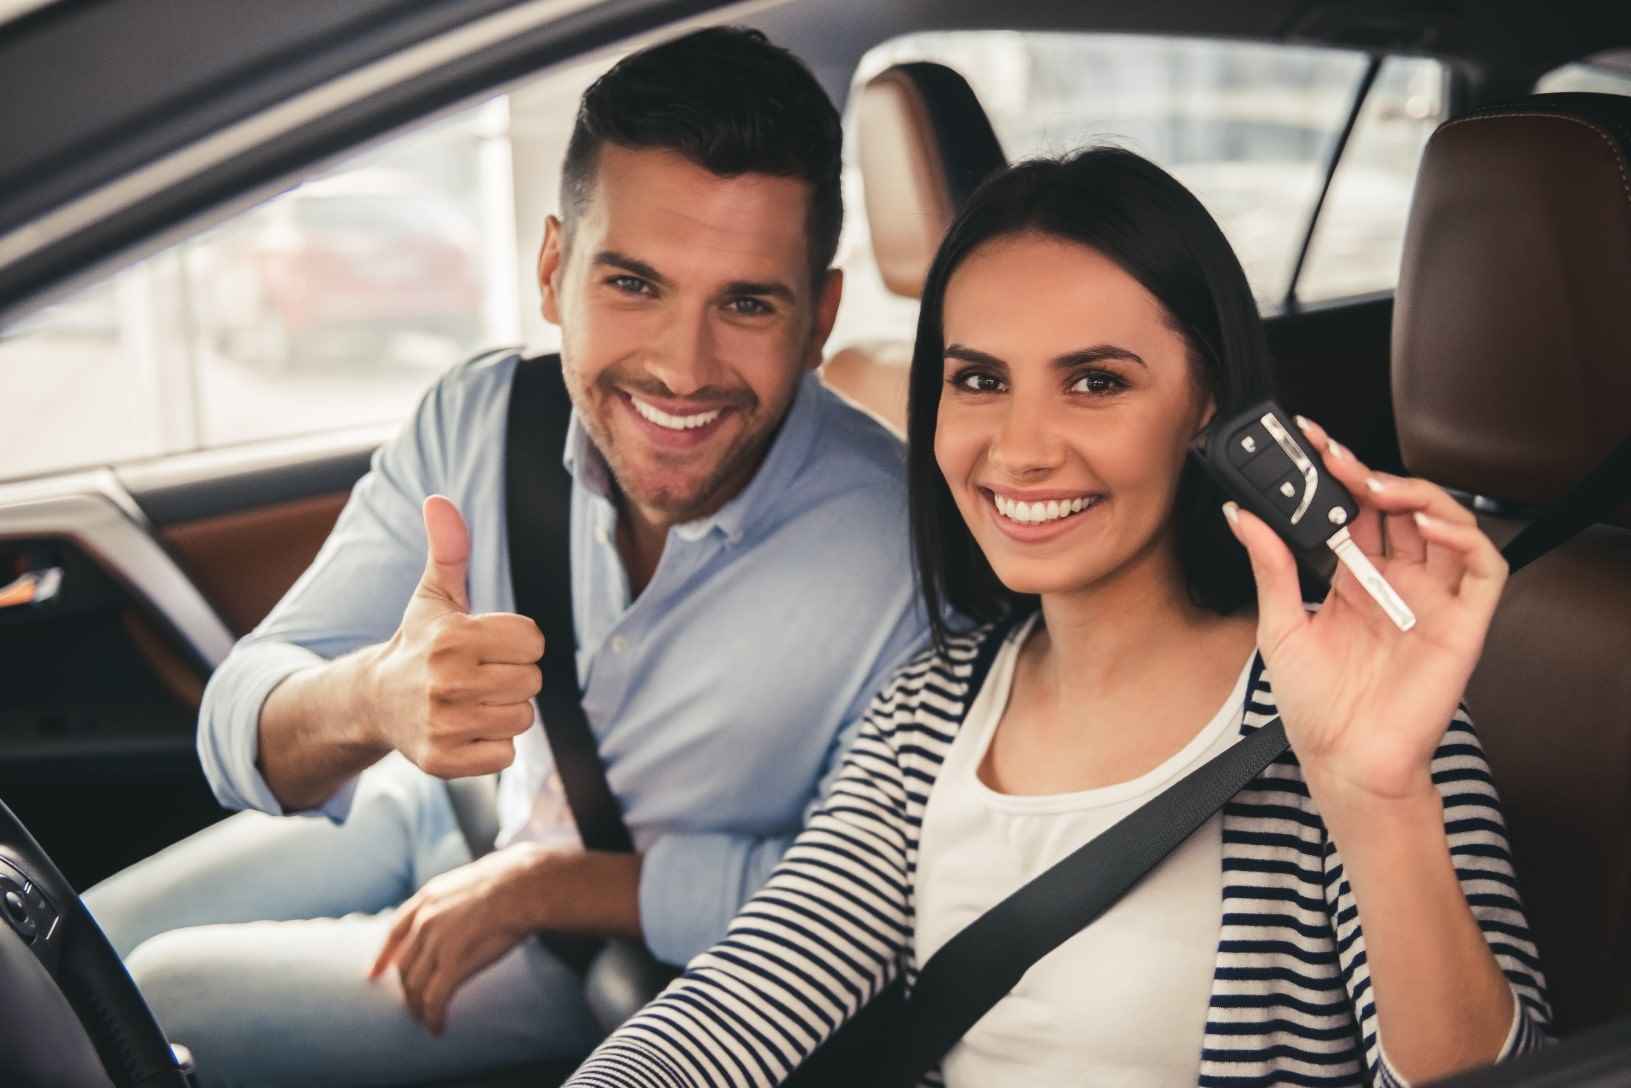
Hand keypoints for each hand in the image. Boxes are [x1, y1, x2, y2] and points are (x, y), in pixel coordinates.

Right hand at [363, 496, 544, 777]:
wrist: (374, 702)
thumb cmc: (419, 643)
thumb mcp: (433, 596)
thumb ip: (448, 550)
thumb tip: (440, 500)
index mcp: (453, 638)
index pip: (533, 641)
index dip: (517, 643)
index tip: (487, 646)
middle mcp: (447, 681)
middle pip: (532, 682)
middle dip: (512, 678)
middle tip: (478, 675)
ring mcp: (444, 724)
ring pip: (521, 719)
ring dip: (503, 711)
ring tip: (471, 701)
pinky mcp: (443, 761)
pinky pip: (505, 755)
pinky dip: (491, 746)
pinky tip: (464, 729)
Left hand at [369, 845, 544, 1034]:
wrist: (527, 885)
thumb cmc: (512, 881)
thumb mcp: (470, 881)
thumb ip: (454, 900)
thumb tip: (460, 911)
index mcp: (428, 898)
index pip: (394, 932)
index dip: (383, 956)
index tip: (374, 974)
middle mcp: (425, 920)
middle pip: (404, 965)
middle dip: (407, 990)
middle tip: (414, 1006)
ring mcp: (437, 941)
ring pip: (415, 986)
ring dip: (418, 1008)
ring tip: (426, 1021)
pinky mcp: (453, 962)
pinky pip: (434, 998)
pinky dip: (433, 1017)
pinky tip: (438, 1027)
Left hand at [1223, 418, 1507, 809]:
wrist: (1342, 763)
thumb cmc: (1315, 706)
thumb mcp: (1279, 626)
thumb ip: (1270, 566)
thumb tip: (1241, 513)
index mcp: (1353, 580)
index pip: (1354, 510)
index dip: (1339, 474)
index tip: (1309, 442)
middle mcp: (1396, 583)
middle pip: (1398, 509)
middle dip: (1368, 474)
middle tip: (1334, 456)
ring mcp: (1431, 601)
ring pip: (1446, 524)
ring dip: (1415, 494)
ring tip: (1375, 486)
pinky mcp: (1462, 624)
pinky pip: (1484, 568)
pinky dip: (1464, 537)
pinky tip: (1428, 526)